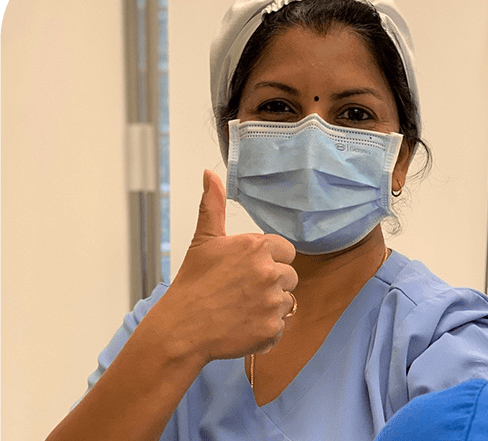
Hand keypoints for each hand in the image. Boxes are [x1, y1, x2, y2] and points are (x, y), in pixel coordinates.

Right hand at [158, 169, 297, 363]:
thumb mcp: (203, 241)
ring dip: (270, 306)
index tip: (248, 271)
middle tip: (243, 291)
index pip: (285, 250)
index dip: (269, 260)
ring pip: (287, 301)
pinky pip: (281, 326)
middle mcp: (269, 272)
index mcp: (257, 247)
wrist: (181, 330)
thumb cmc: (192, 284)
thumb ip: (212, 206)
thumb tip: (210, 174)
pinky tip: (244, 326)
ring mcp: (272, 301)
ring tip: (242, 308)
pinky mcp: (272, 328)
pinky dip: (266, 329)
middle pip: (289, 276)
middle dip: (271, 283)